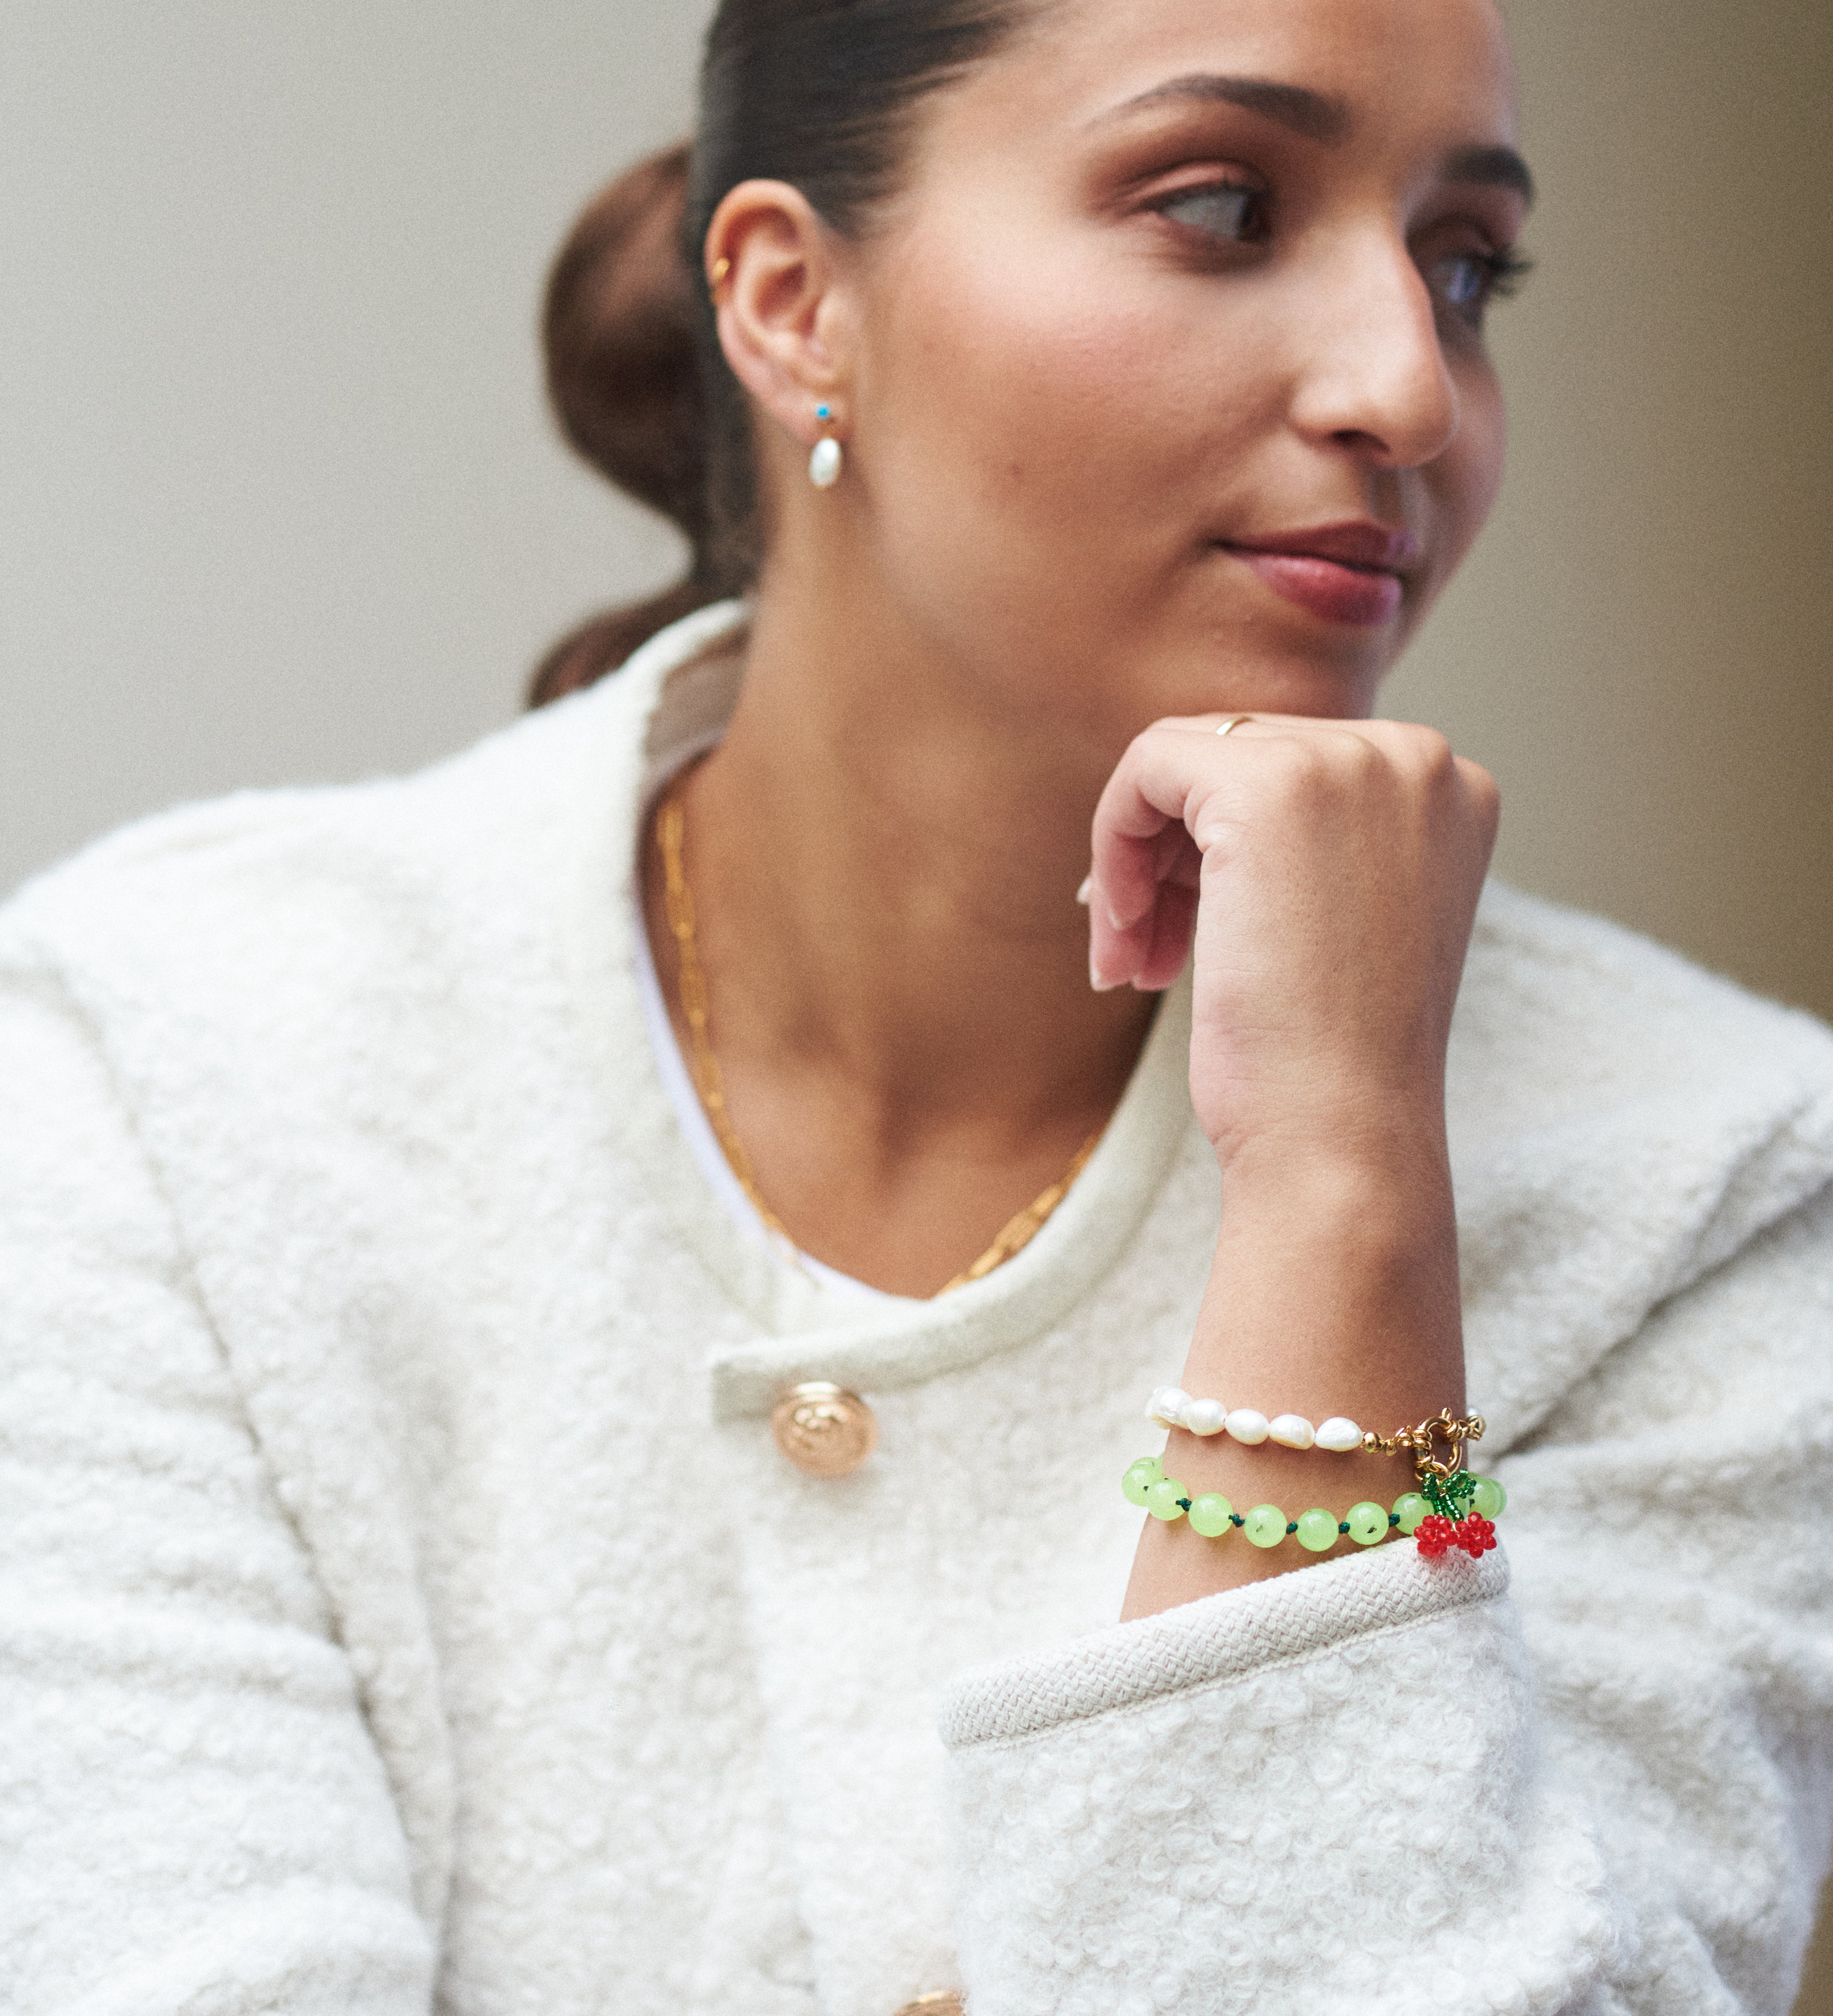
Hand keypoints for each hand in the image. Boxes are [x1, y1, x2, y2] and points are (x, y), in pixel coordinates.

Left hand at [1086, 714, 1498, 1172]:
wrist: (1343, 1138)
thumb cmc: (1333, 1060)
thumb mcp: (1344, 920)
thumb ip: (1305, 841)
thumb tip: (1193, 797)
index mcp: (1450, 790)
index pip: (1293, 763)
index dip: (1215, 846)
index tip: (1182, 932)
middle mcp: (1417, 758)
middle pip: (1235, 754)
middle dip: (1168, 856)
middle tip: (1138, 954)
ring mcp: (1352, 762)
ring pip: (1183, 759)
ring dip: (1135, 862)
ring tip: (1129, 961)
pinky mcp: (1271, 786)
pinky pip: (1146, 768)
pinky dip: (1114, 846)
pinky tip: (1123, 940)